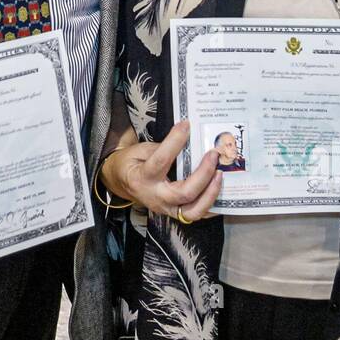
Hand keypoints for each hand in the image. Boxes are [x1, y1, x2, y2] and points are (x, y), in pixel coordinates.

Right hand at [101, 121, 221, 221]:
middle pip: (185, 193)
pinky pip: (196, 215)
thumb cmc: (131, 164)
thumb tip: (186, 140)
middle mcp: (156, 197)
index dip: (175, 141)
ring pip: (193, 211)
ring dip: (211, 193)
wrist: (120, 183)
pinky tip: (219, 190)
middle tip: (213, 155)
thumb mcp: (139, 150)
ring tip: (219, 174)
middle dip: (203, 173)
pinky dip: (210, 204)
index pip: (161, 160)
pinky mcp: (174, 214)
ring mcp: (166, 209)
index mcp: (143, 178)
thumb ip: (161, 147)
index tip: (186, 125)